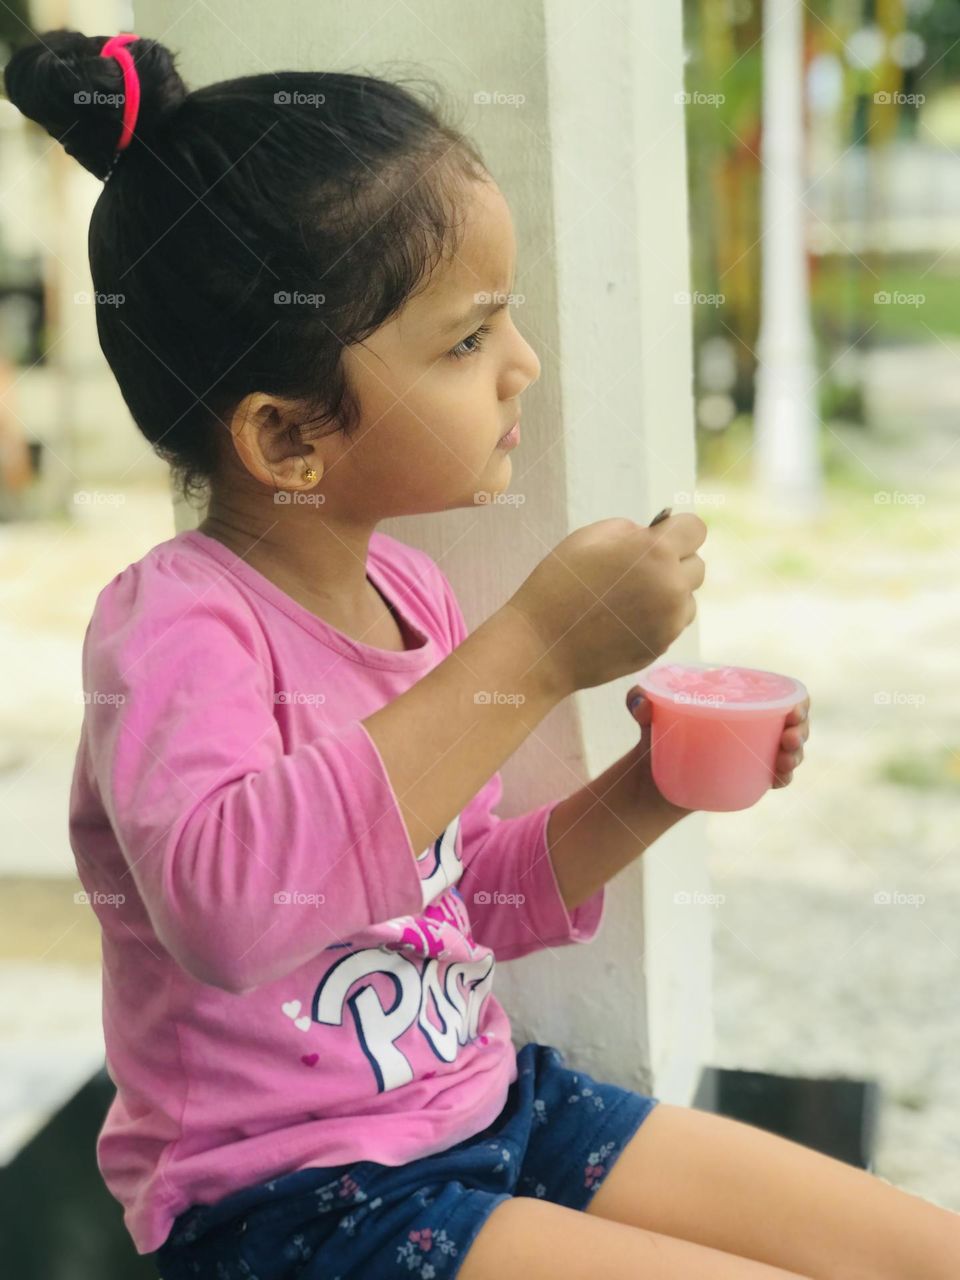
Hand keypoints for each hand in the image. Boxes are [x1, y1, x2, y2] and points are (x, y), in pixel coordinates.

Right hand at [506, 514, 706, 698]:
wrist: (542, 645)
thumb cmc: (558, 585)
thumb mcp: (588, 538)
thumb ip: (630, 530)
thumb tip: (652, 535)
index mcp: (655, 552)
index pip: (695, 529)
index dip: (677, 530)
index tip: (660, 537)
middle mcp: (671, 587)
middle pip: (696, 566)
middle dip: (675, 563)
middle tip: (639, 570)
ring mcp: (669, 622)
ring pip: (687, 599)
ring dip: (669, 594)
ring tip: (630, 599)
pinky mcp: (661, 646)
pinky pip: (672, 624)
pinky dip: (658, 620)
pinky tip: (624, 620)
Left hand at [625, 688, 810, 789]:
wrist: (653, 775)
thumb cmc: (657, 733)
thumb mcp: (645, 712)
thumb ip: (636, 698)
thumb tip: (642, 706)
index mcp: (741, 701)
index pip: (783, 695)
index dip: (798, 701)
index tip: (794, 709)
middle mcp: (755, 725)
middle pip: (795, 724)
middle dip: (802, 729)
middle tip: (789, 737)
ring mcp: (755, 753)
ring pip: (791, 752)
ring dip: (796, 754)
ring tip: (784, 757)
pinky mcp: (750, 777)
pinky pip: (776, 778)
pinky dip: (783, 777)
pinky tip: (779, 776)